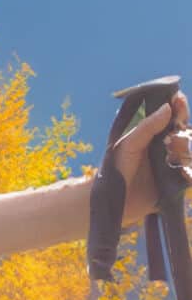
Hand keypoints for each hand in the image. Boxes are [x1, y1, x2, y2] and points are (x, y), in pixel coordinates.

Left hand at [114, 90, 189, 225]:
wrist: (115, 198)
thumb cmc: (117, 167)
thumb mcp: (129, 144)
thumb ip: (148, 127)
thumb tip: (167, 107)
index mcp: (154, 135)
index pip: (173, 117)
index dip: (179, 108)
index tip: (179, 101)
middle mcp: (167, 147)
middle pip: (188, 134)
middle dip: (183, 135)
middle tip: (170, 141)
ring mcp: (173, 165)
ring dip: (187, 153)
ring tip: (171, 158)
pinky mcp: (176, 183)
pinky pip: (191, 174)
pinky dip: (189, 173)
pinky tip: (182, 173)